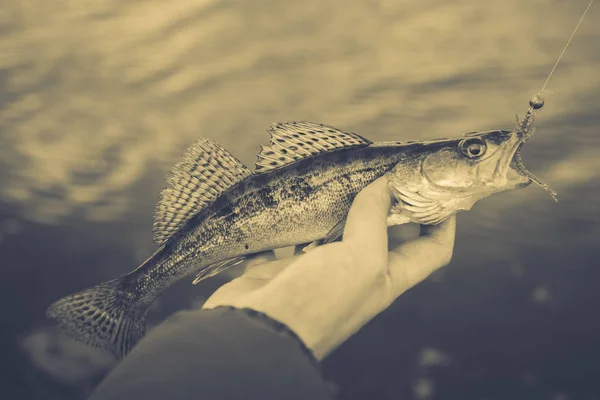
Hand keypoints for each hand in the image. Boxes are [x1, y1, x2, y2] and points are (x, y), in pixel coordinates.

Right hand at [202, 176, 455, 360]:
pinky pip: (292, 238)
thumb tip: (384, 184)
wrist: (257, 330)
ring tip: (342, 173)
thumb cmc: (318, 300)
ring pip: (336, 233)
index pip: (433, 250)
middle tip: (383, 167)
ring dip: (340, 207)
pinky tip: (295, 199)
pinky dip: (294, 220)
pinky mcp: (285, 268)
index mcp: (386, 277)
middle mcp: (357, 274)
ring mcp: (319, 271)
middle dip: (388, 202)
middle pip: (384, 235)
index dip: (443, 221)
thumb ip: (374, 219)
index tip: (438, 187)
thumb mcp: (361, 258)